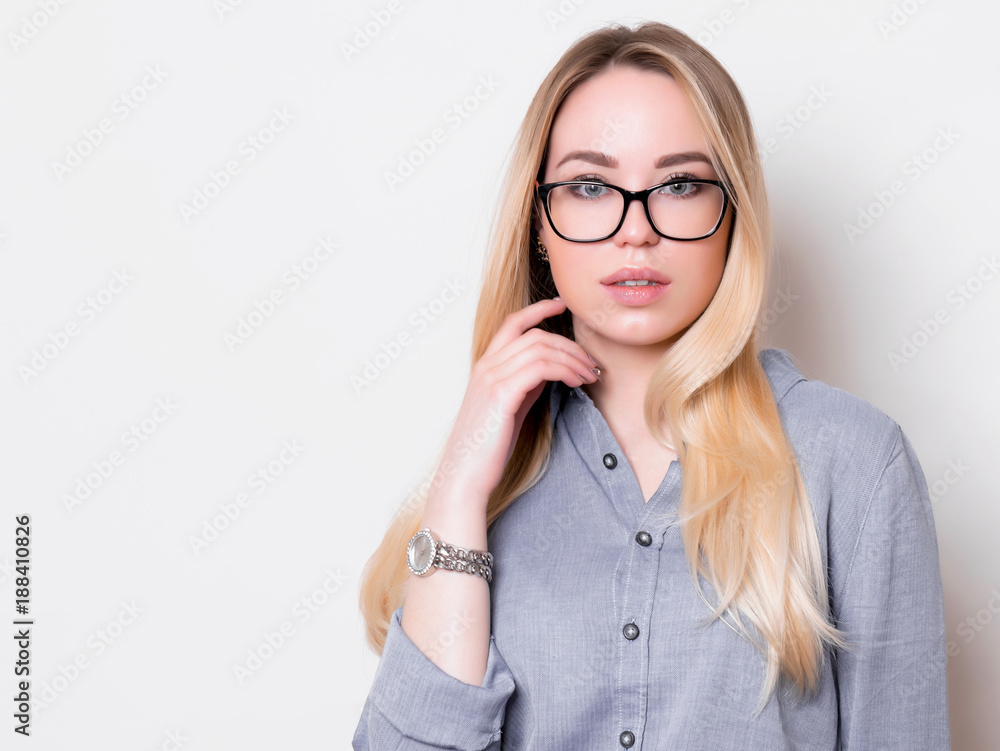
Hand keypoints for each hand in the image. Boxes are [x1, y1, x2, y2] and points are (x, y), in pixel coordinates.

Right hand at [436, 298, 599, 507]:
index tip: (562, 305)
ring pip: (540, 348)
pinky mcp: (501, 394)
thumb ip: (524, 384)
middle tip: (591, 364)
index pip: (512, 323)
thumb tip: (550, 369)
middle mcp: (486, 366)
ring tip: (589, 375)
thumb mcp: (509, 407)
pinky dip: (564, 369)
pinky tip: (575, 382)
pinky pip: (540, 367)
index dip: (538, 309)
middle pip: (534, 335)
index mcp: (485, 366)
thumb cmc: (488, 446)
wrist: (466, 474)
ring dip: (572, 358)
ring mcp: (491, 378)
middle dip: (569, 345)